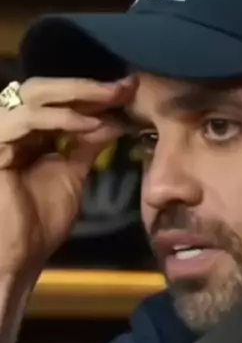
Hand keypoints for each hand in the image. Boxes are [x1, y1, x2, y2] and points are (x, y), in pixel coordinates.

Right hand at [0, 75, 135, 278]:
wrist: (18, 257)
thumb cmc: (38, 222)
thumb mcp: (71, 175)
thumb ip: (86, 146)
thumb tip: (113, 121)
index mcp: (27, 132)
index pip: (58, 99)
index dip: (92, 93)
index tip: (129, 89)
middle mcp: (10, 126)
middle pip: (44, 87)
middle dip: (87, 86)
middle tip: (123, 87)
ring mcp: (0, 133)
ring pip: (35, 95)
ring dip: (77, 95)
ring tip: (111, 100)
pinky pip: (24, 120)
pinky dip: (59, 118)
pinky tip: (89, 124)